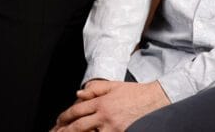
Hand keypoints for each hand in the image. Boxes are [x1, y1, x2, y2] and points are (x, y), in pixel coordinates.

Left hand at [51, 80, 168, 131]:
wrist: (155, 100)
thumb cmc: (136, 94)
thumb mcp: (114, 86)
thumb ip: (95, 89)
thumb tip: (78, 94)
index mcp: (101, 102)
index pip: (77, 110)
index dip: (65, 116)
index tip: (58, 121)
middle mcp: (104, 115)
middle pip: (78, 125)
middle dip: (64, 130)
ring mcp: (111, 127)